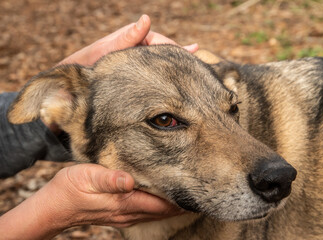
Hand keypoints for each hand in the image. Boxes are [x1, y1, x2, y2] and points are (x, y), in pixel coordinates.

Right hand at [0, 164, 182, 239]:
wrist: (54, 207)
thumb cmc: (69, 188)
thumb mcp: (87, 177)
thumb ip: (109, 179)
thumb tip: (129, 180)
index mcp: (124, 202)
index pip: (159, 204)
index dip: (178, 200)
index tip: (196, 192)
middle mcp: (127, 212)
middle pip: (161, 211)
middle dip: (179, 204)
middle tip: (197, 192)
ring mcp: (123, 216)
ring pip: (154, 212)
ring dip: (169, 206)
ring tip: (185, 196)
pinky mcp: (117, 214)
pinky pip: (144, 212)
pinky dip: (157, 206)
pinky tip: (160, 199)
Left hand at [59, 14, 197, 65]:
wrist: (76, 88)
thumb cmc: (89, 66)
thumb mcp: (108, 50)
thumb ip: (127, 37)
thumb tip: (146, 19)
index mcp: (134, 37)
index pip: (160, 41)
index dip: (175, 49)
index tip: (191, 55)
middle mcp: (138, 46)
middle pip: (164, 51)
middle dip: (179, 57)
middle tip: (197, 64)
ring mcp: (138, 59)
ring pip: (160, 62)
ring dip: (174, 66)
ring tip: (194, 71)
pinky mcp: (136, 72)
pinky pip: (154, 72)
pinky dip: (166, 75)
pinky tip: (178, 78)